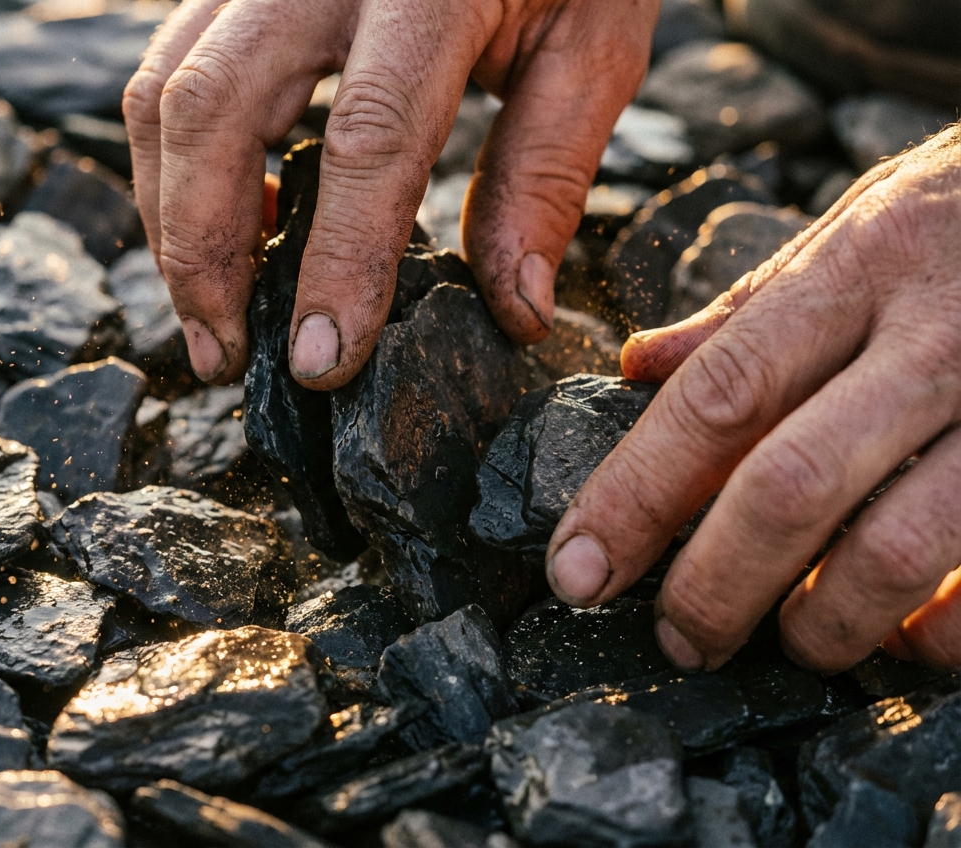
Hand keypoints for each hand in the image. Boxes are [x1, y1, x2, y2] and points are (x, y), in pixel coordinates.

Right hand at [123, 0, 658, 386]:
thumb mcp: (592, 43)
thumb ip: (548, 170)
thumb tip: (513, 308)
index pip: (369, 139)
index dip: (338, 262)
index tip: (323, 361)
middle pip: (215, 113)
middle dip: (202, 253)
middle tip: (223, 358)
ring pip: (165, 92)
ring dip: (169, 218)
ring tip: (210, 311)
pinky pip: (167, 69)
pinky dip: (173, 163)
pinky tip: (224, 222)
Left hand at [546, 125, 960, 672]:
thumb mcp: (867, 222)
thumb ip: (755, 307)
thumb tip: (637, 367)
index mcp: (862, 266)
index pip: (719, 395)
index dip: (633, 493)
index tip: (574, 571)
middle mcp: (939, 335)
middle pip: (789, 484)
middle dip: (713, 583)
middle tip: (677, 638)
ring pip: (897, 546)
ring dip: (824, 625)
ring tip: (793, 645)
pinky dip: (945, 632)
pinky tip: (911, 642)